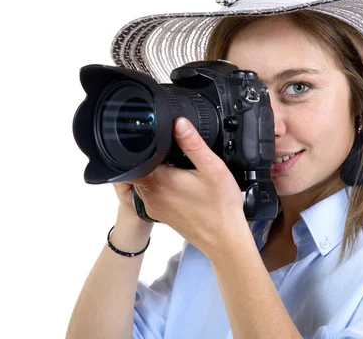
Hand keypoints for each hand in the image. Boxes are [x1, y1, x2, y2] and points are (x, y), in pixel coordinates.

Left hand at [126, 117, 247, 255]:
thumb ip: (193, 143)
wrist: (225, 240)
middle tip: (177, 152)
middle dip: (156, 156)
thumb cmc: (220, 207)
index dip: (146, 142)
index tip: (160, 138)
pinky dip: (164, 184)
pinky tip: (184, 184)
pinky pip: (154, 192)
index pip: (137, 155)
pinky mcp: (161, 214)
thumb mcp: (212, 168)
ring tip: (182, 168)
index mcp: (158, 180)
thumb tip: (179, 123)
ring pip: (147, 179)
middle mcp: (150, 194)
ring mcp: (153, 206)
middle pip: (141, 165)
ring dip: (160, 170)